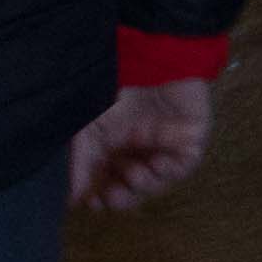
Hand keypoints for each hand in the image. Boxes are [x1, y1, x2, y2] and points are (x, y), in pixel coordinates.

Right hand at [68, 78, 216, 212]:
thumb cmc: (115, 91)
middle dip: (121, 198)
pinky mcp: (190, 141)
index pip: (106, 189)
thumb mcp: (87, 129)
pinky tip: (156, 161)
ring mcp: (165, 150)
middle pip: (132, 192)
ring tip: (133, 171)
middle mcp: (139, 156)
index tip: (92, 201)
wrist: (146, 60)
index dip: (100, 199)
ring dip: (143, 184)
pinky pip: (182, 167)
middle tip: (112, 193)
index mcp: (112, 155)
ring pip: (155, 184)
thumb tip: (71, 198)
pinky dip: (167, 170)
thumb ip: (79, 162)